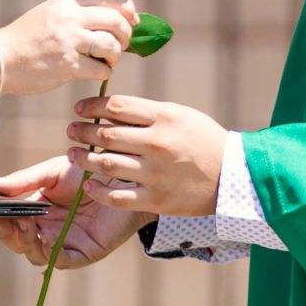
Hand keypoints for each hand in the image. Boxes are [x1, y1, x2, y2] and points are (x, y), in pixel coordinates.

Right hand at [0, 0, 135, 98]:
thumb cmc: (26, 40)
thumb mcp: (50, 14)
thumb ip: (77, 13)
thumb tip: (114, 18)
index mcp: (66, 1)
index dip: (127, 9)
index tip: (133, 20)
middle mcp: (69, 17)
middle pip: (116, 21)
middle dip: (125, 35)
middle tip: (121, 45)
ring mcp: (68, 41)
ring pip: (112, 45)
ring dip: (115, 56)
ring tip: (107, 61)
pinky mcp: (67, 65)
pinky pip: (101, 69)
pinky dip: (104, 72)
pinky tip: (96, 72)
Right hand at [0, 154, 146, 269]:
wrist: (125, 176)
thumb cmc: (89, 172)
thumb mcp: (51, 172)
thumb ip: (24, 182)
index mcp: (34, 212)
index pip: (6, 221)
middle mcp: (45, 231)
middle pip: (15, 240)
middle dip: (1, 231)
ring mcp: (62, 244)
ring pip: (32, 252)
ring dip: (21, 239)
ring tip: (19, 221)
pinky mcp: (81, 254)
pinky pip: (58, 259)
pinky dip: (46, 251)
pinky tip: (40, 238)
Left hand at [65, 94, 226, 216]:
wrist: (234, 177)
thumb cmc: (204, 141)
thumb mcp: (181, 115)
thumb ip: (147, 112)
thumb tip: (109, 109)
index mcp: (164, 117)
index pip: (116, 106)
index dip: (91, 107)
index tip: (80, 109)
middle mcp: (158, 143)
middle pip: (106, 134)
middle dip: (82, 132)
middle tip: (71, 131)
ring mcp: (156, 173)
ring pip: (107, 164)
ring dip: (84, 159)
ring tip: (73, 155)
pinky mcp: (156, 199)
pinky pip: (117, 195)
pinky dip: (98, 190)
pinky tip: (89, 184)